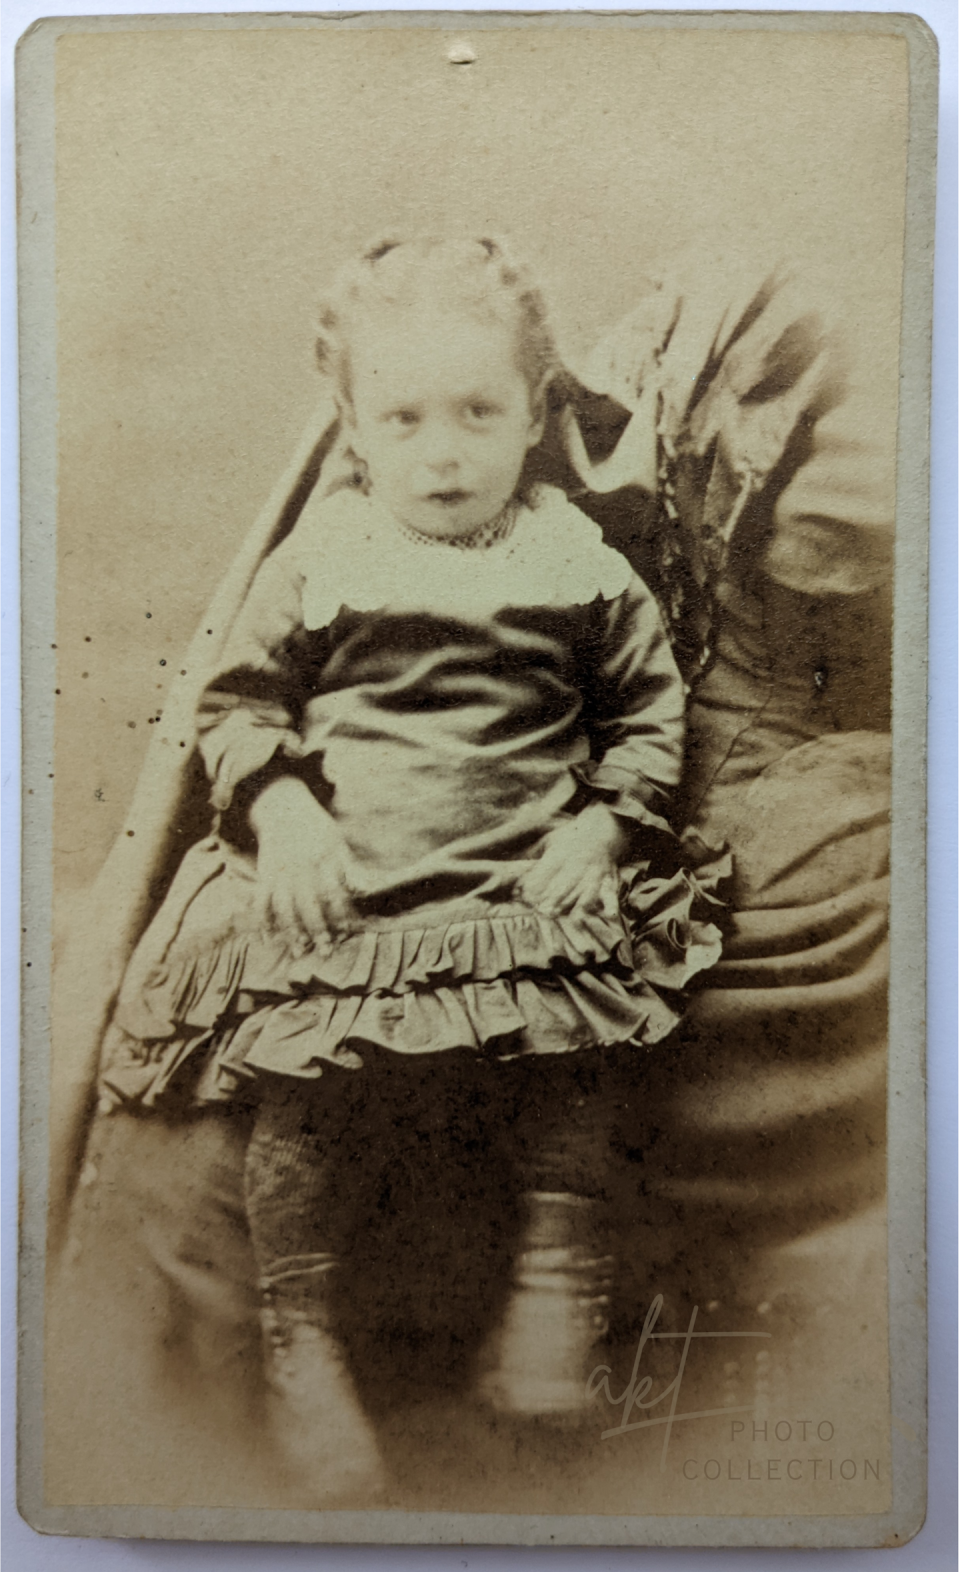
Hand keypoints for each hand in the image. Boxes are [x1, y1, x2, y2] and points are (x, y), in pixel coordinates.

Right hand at [250, 778, 355, 950]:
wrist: (282, 809)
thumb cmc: (317, 830)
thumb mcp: (338, 842)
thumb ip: (350, 868)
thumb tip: (367, 890)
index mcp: (323, 857)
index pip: (334, 891)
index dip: (341, 913)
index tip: (348, 931)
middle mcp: (300, 866)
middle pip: (309, 903)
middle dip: (318, 929)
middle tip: (326, 951)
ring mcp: (280, 871)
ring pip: (284, 905)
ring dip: (291, 930)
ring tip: (300, 950)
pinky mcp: (265, 874)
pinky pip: (261, 900)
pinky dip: (262, 919)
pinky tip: (267, 938)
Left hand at [517, 804, 628, 918]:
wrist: (602, 829)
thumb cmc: (569, 839)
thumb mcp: (549, 841)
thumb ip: (533, 858)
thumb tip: (511, 875)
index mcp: (560, 855)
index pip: (546, 872)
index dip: (536, 886)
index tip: (526, 899)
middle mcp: (577, 865)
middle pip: (565, 885)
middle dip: (555, 899)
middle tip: (544, 913)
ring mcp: (593, 874)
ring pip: (586, 892)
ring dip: (578, 905)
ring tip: (570, 919)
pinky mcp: (608, 881)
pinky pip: (611, 894)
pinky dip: (611, 904)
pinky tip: (609, 916)